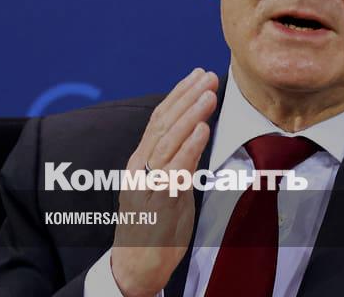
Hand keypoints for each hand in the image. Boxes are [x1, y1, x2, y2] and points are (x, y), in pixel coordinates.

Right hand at [109, 68, 217, 296]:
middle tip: (208, 76)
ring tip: (209, 94)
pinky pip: (175, 169)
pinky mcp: (159, 202)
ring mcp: (148, 184)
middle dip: (187, 96)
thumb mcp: (163, 187)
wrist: (134, 267)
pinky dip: (190, 146)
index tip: (197, 75)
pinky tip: (203, 129)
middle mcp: (140, 168)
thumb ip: (174, 160)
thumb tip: (194, 135)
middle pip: (163, 123)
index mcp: (140, 161)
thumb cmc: (152, 228)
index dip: (178, 95)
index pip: (159, 119)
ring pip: (168, 140)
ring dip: (190, 114)